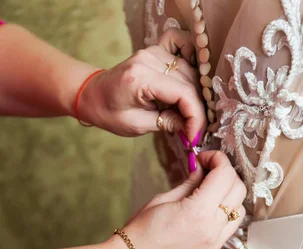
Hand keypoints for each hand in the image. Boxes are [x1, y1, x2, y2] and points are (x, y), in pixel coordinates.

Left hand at [78, 29, 205, 141]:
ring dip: (195, 94)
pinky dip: (191, 58)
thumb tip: (191, 127)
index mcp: (141, 78)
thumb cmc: (109, 112)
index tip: (194, 135)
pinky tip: (192, 78)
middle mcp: (149, 59)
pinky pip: (180, 44)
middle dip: (196, 109)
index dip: (195, 117)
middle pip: (190, 83)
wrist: (92, 94)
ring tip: (189, 114)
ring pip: (190, 70)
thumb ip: (167, 123)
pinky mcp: (155, 50)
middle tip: (193, 130)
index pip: (183, 94)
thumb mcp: (136, 125)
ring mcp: (153, 51)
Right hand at [109, 150, 246, 248]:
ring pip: (239, 211)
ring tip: (211, 192)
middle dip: (227, 174)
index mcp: (198, 212)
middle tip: (208, 170)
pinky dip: (225, 214)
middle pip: (239, 190)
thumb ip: (189, 184)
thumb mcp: (163, 200)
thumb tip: (202, 169)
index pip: (225, 175)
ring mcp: (214, 244)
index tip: (205, 157)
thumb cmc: (141, 232)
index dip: (218, 159)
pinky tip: (208, 211)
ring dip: (230, 195)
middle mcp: (212, 229)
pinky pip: (230, 229)